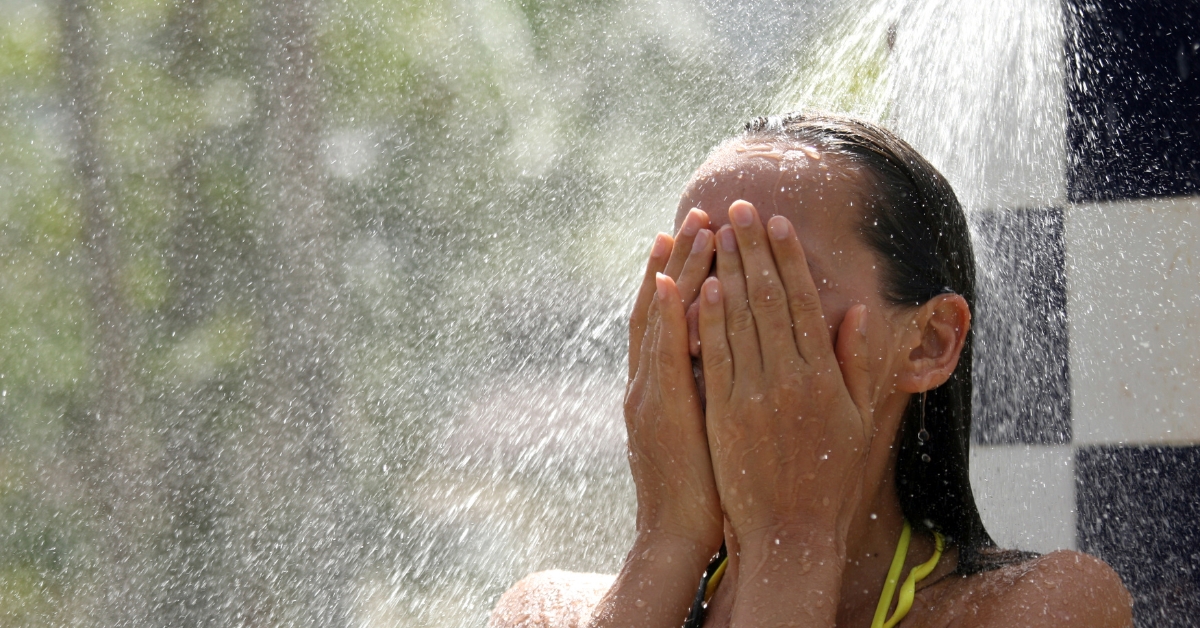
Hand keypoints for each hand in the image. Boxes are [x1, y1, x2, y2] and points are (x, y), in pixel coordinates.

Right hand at [624, 209, 721, 548]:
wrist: (678, 533)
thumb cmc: (706, 483)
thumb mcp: (711, 423)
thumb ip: (718, 381)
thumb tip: (737, 347)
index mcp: (663, 382)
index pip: (675, 315)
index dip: (686, 271)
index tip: (701, 231)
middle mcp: (649, 379)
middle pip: (663, 306)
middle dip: (679, 259)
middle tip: (696, 213)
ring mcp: (650, 392)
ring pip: (662, 321)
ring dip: (675, 273)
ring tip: (690, 228)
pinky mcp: (660, 411)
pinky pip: (664, 358)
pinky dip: (669, 319)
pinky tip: (678, 284)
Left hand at [697, 201, 874, 547]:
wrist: (789, 534)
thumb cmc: (828, 478)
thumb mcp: (859, 421)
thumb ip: (859, 364)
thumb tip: (859, 311)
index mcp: (824, 376)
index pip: (802, 301)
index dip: (788, 258)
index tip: (777, 222)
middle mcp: (789, 379)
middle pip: (766, 299)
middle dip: (751, 248)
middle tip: (738, 207)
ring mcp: (753, 395)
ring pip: (736, 319)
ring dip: (724, 270)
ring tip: (715, 231)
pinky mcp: (723, 413)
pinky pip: (713, 355)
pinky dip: (705, 318)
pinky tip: (697, 286)